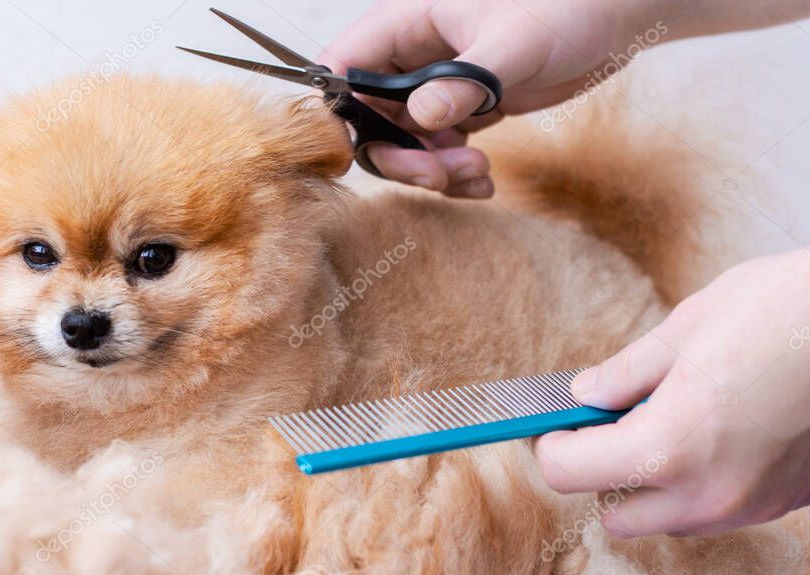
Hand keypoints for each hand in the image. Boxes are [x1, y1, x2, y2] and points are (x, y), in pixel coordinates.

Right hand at [321, 0, 660, 195]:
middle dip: (399, 156)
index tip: (353, 151)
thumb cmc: (567, 7)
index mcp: (407, 22)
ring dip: (432, 171)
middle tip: (437, 175)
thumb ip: (465, 82)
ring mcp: (436, 86)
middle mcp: (412, 56)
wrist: (614, 20)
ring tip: (476, 173)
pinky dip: (455, 175)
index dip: (336, 110)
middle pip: (370, 118)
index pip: (344, 65)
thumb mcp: (514, 44)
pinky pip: (439, 152)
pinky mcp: (463, 109)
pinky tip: (484, 182)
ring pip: (405, 143)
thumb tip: (423, 115)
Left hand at [535, 251, 809, 536]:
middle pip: (614, 513)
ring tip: (668, 421)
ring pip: (668, 520)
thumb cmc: (786, 313)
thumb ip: (624, 374)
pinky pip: (717, 510)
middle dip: (600, 472)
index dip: (551, 445)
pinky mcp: (783, 502)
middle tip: (608, 424)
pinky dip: (699, 483)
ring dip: (650, 484)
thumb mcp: (686, 329)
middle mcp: (707, 492)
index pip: (568, 474)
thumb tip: (585, 395)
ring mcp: (750, 505)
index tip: (552, 425)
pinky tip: (715, 433)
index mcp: (668, 446)